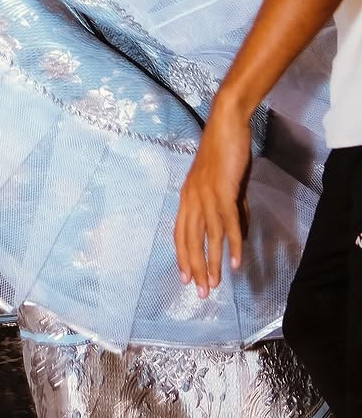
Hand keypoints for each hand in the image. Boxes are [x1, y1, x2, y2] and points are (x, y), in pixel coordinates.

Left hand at [174, 97, 252, 297]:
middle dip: (194, 268)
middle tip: (199, 292)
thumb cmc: (224, 153)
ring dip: (211, 263)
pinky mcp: (223, 191)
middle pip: (189, 240)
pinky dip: (231, 245)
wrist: (226, 125)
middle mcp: (191, 198)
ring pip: (207, 237)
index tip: (185, 278)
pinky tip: (235, 262)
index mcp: (186, 196)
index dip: (182, 256)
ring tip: (214, 285)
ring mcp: (206, 195)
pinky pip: (226, 224)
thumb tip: (237, 235)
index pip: (180, 233)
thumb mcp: (224, 185)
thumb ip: (230, 210)